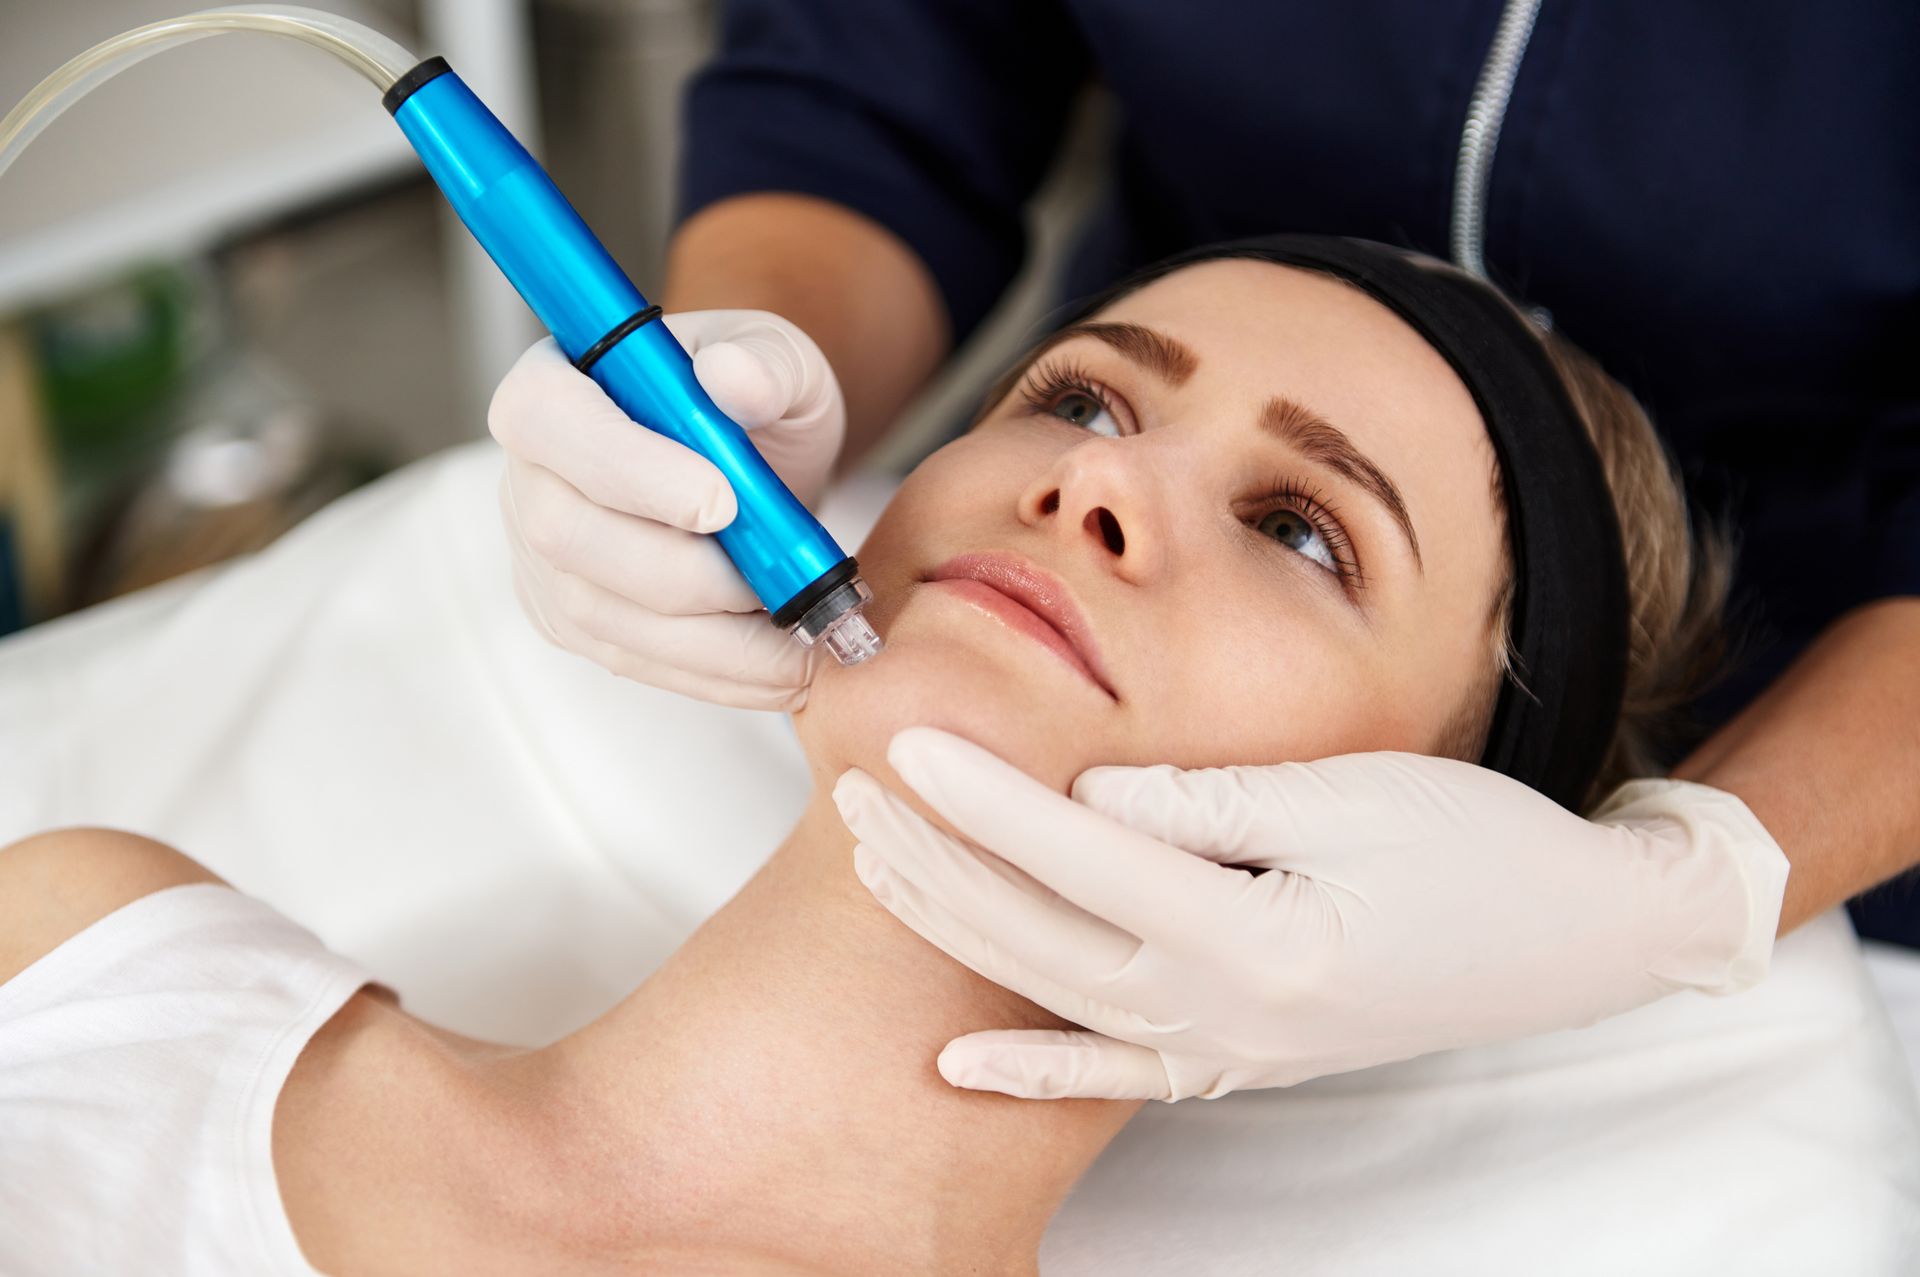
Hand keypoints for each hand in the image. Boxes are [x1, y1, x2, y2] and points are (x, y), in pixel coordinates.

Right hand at [490, 310, 846, 710]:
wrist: (761, 473)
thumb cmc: (754, 405)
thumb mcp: (780, 362)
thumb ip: (765, 363)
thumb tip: (732, 378)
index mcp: (553, 382)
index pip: (545, 418)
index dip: (625, 467)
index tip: (722, 503)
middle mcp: (528, 474)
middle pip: (566, 534)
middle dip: (683, 570)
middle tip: (778, 580)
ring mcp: (540, 558)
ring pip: (600, 613)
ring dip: (710, 638)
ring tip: (800, 634)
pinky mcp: (573, 622)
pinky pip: (632, 661)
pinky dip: (714, 672)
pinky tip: (779, 668)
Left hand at [833, 728, 1789, 1101]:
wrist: (1582, 939)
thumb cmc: (1485, 852)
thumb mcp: (1356, 796)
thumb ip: (1211, 801)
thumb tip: (1092, 796)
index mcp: (1258, 938)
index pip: (1078, 860)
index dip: (983, 800)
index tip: (905, 744)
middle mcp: (1230, 1013)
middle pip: (1041, 936)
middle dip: (939, 865)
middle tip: (857, 795)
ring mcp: (1233, 1050)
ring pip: (1056, 998)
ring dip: (962, 935)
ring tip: (882, 869)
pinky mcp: (1244, 1060)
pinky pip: (1116, 1077)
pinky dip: (1035, 1073)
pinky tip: (962, 1066)